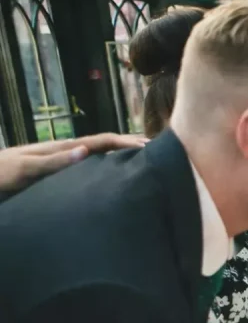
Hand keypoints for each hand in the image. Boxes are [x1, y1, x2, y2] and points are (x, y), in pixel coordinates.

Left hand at [0, 133, 147, 192]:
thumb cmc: (0, 175)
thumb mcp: (24, 168)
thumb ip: (53, 161)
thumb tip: (86, 151)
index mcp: (61, 150)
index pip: (101, 141)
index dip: (126, 141)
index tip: (150, 146)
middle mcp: (65, 155)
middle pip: (104, 147)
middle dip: (129, 146)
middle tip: (157, 153)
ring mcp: (62, 166)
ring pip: (98, 159)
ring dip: (121, 159)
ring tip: (143, 166)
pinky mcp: (57, 179)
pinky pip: (89, 173)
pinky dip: (106, 172)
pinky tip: (113, 182)